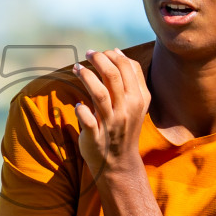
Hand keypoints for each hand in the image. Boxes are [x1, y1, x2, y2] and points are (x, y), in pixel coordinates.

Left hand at [74, 48, 149, 178]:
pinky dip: (80, 109)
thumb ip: (132, 79)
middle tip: (88, 53)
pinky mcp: (96, 136)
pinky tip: (78, 104)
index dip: (113, 55)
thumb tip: (118, 52)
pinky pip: (87, 118)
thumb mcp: (136, 104)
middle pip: (113, 75)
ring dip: (86, 76)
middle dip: (99, 59)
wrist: (120, 162)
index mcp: (139, 99)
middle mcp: (127, 109)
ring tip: (77, 67)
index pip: (129, 67)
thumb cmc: (125, 127)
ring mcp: (112, 123)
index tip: (102, 53)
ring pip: (99, 93)